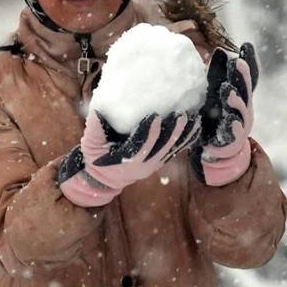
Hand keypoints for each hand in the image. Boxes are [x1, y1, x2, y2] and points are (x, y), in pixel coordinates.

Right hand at [59, 109, 200, 206]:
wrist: (105, 178)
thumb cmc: (96, 158)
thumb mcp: (90, 144)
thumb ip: (94, 127)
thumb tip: (98, 107)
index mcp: (126, 160)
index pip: (141, 146)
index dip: (149, 132)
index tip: (155, 116)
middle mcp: (144, 164)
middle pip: (162, 148)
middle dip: (173, 131)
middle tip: (181, 115)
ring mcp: (155, 164)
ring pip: (172, 149)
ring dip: (183, 134)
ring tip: (193, 118)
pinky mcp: (161, 161)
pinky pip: (176, 150)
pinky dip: (187, 138)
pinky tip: (196, 126)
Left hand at [191, 42, 258, 186]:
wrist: (217, 151)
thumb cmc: (214, 117)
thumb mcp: (214, 95)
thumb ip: (217, 75)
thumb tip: (219, 50)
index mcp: (239, 95)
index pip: (245, 76)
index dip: (248, 61)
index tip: (246, 46)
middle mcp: (242, 108)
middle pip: (245, 90)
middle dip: (242, 77)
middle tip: (237, 62)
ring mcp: (239, 124)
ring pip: (240, 110)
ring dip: (235, 100)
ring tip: (228, 91)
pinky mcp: (231, 141)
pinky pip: (233, 134)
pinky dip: (233, 127)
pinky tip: (230, 121)